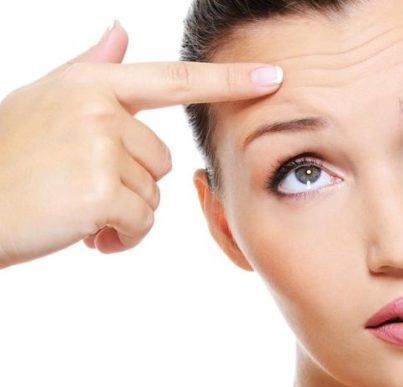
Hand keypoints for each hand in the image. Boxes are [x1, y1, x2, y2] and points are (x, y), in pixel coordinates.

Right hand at [0, 21, 282, 268]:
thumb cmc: (6, 156)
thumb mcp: (45, 100)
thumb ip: (91, 68)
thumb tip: (121, 29)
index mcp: (92, 84)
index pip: (175, 79)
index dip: (228, 79)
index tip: (273, 76)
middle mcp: (100, 108)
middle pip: (160, 159)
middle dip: (129, 184)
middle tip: (79, 189)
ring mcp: (99, 148)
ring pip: (152, 195)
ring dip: (121, 214)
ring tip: (74, 209)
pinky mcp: (99, 192)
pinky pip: (141, 223)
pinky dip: (119, 238)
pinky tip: (83, 233)